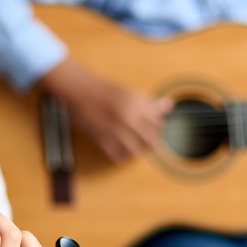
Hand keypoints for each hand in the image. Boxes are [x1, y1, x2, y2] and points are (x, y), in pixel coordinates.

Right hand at [41, 58, 172, 162]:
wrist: (77, 91)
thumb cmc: (102, 90)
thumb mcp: (128, 93)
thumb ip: (149, 102)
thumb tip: (169, 105)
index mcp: (136, 104)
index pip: (158, 124)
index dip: (157, 127)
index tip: (152, 127)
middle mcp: (128, 118)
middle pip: (151, 140)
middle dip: (150, 141)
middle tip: (143, 138)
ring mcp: (115, 130)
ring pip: (137, 151)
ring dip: (137, 150)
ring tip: (132, 145)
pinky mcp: (102, 139)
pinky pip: (119, 157)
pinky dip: (122, 156)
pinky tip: (120, 150)